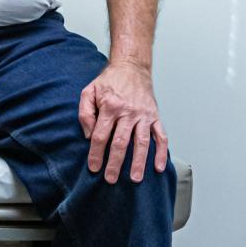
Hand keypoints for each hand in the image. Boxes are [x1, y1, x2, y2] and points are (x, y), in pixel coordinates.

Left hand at [78, 61, 167, 182]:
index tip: (94, 168)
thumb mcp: (89, 91)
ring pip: (141, 142)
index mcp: (110, 106)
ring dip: (139, 162)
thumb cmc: (109, 82)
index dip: (96, 154)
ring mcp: (143, 115)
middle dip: (115, 163)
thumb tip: (89, 135)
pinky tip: (159, 167)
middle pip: (120, 142)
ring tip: (135, 179)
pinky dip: (161, 152)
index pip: (100, 136)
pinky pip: (161, 136)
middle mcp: (128, 112)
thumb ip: (84, 113)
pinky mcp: (155, 116)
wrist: (131, 67)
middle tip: (111, 179)